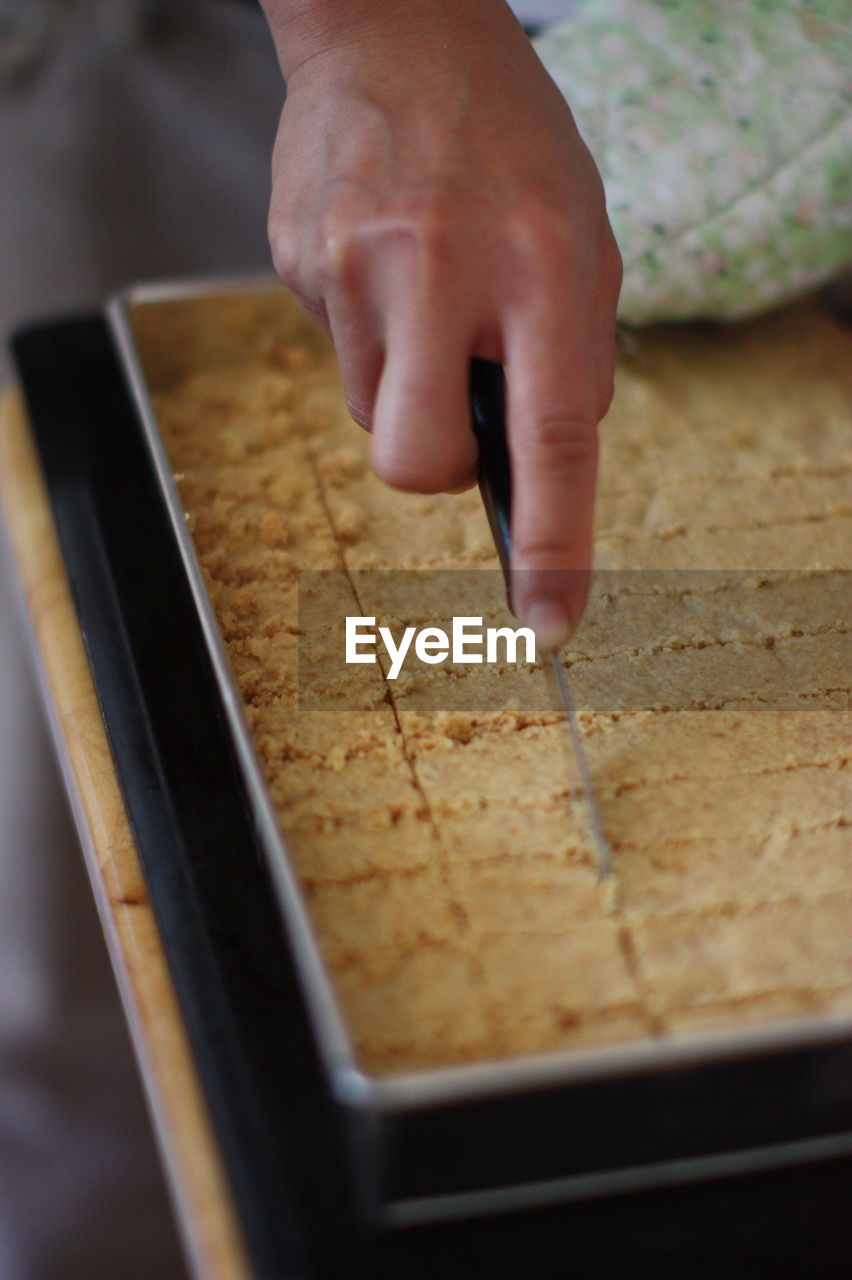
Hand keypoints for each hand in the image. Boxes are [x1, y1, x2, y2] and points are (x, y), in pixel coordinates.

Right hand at [262, 0, 621, 642]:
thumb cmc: (507, 140)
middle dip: (438, 467)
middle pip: (416, 460)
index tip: (549, 620)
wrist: (394, 27)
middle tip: (457, 409)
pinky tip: (382, 260)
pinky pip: (337, 352)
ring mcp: (355, 264)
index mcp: (541, 262)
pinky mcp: (296, 262)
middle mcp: (442, 267)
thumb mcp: (583, 232)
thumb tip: (532, 459)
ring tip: (423, 288)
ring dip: (405, 381)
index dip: (553, 544)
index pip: (551, 437)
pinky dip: (368, 331)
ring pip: (373, 411)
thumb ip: (569, 351)